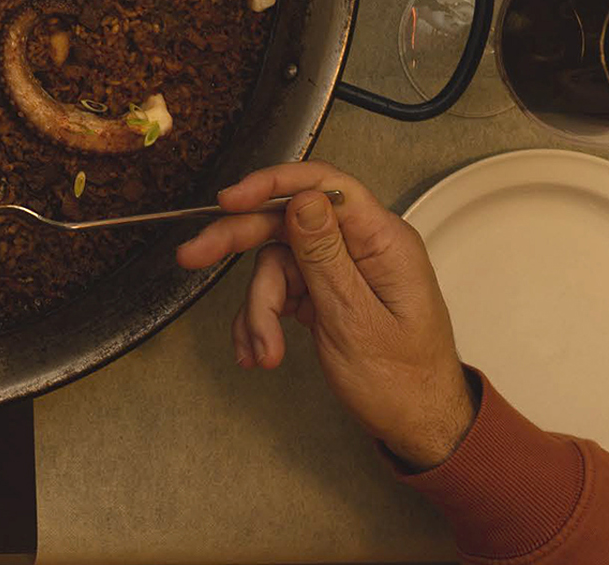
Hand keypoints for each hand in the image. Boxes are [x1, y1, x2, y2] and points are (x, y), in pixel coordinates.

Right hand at [177, 161, 478, 469]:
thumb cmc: (402, 383)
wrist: (419, 429)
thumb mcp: (355, 318)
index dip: (273, 184)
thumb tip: (303, 197)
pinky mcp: (325, 293)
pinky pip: (280, 291)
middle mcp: (360, 246)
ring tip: (261, 351)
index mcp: (381, 241)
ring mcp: (340, 270)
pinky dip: (263, 319)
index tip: (229, 200)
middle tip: (193, 256)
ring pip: (276, 264)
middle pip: (287, 221)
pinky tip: (258, 350)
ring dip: (259, 307)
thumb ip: (325, 255)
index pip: (325, 187)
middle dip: (239, 241)